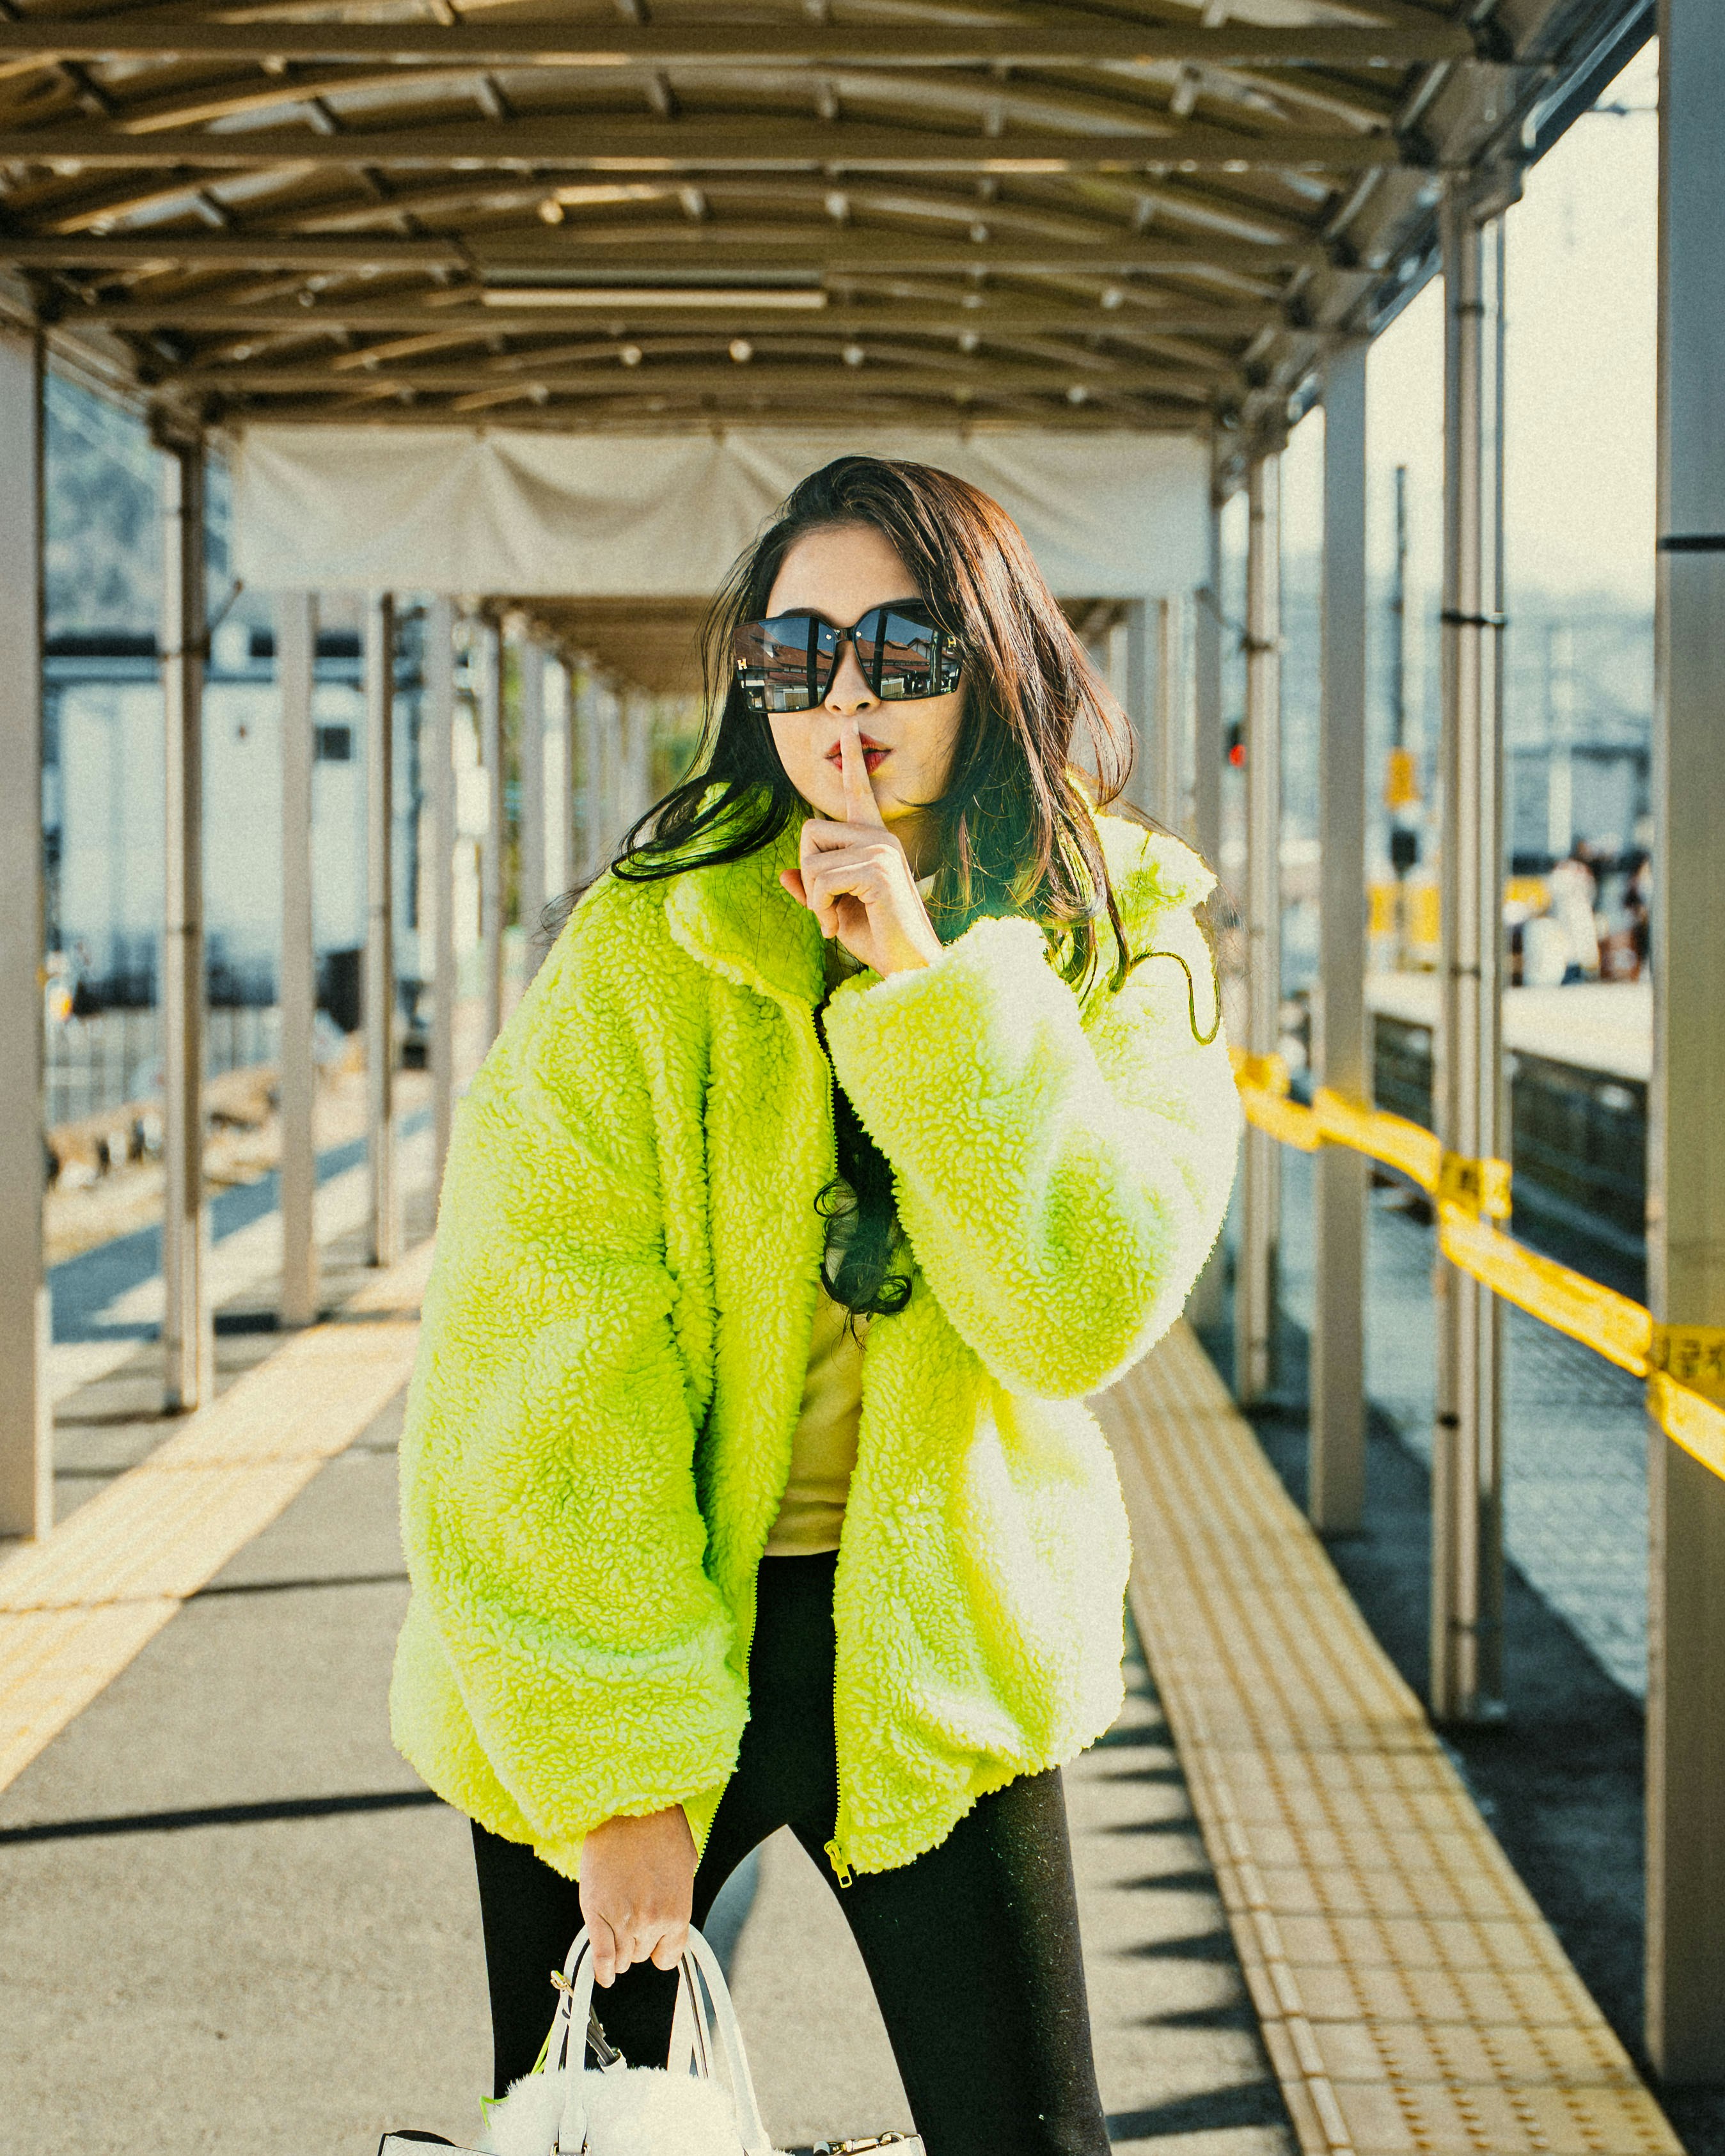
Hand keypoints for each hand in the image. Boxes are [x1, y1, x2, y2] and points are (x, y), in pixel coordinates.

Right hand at [578, 1806, 695, 1986]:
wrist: (629, 1807)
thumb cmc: (659, 1831)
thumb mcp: (684, 1868)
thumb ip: (677, 1902)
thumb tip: (670, 1925)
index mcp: (677, 1913)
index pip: (668, 1958)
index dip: (658, 1949)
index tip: (653, 1944)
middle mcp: (652, 1921)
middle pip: (642, 1955)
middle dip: (638, 1939)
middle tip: (632, 1913)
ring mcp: (624, 1919)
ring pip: (622, 1957)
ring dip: (619, 1945)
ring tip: (617, 1920)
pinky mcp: (597, 1912)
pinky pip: (600, 1956)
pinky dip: (601, 1968)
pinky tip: (602, 1973)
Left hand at [780, 716, 943, 977]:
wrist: (906, 968)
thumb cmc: (876, 940)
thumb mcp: (835, 912)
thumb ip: (812, 891)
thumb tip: (784, 876)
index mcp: (872, 840)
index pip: (856, 793)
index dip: (851, 760)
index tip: (848, 728)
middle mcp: (879, 837)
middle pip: (808, 832)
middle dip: (807, 874)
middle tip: (828, 907)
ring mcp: (880, 850)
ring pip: (811, 861)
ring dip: (815, 901)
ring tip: (837, 921)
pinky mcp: (876, 870)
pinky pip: (820, 881)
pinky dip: (820, 911)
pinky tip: (838, 927)